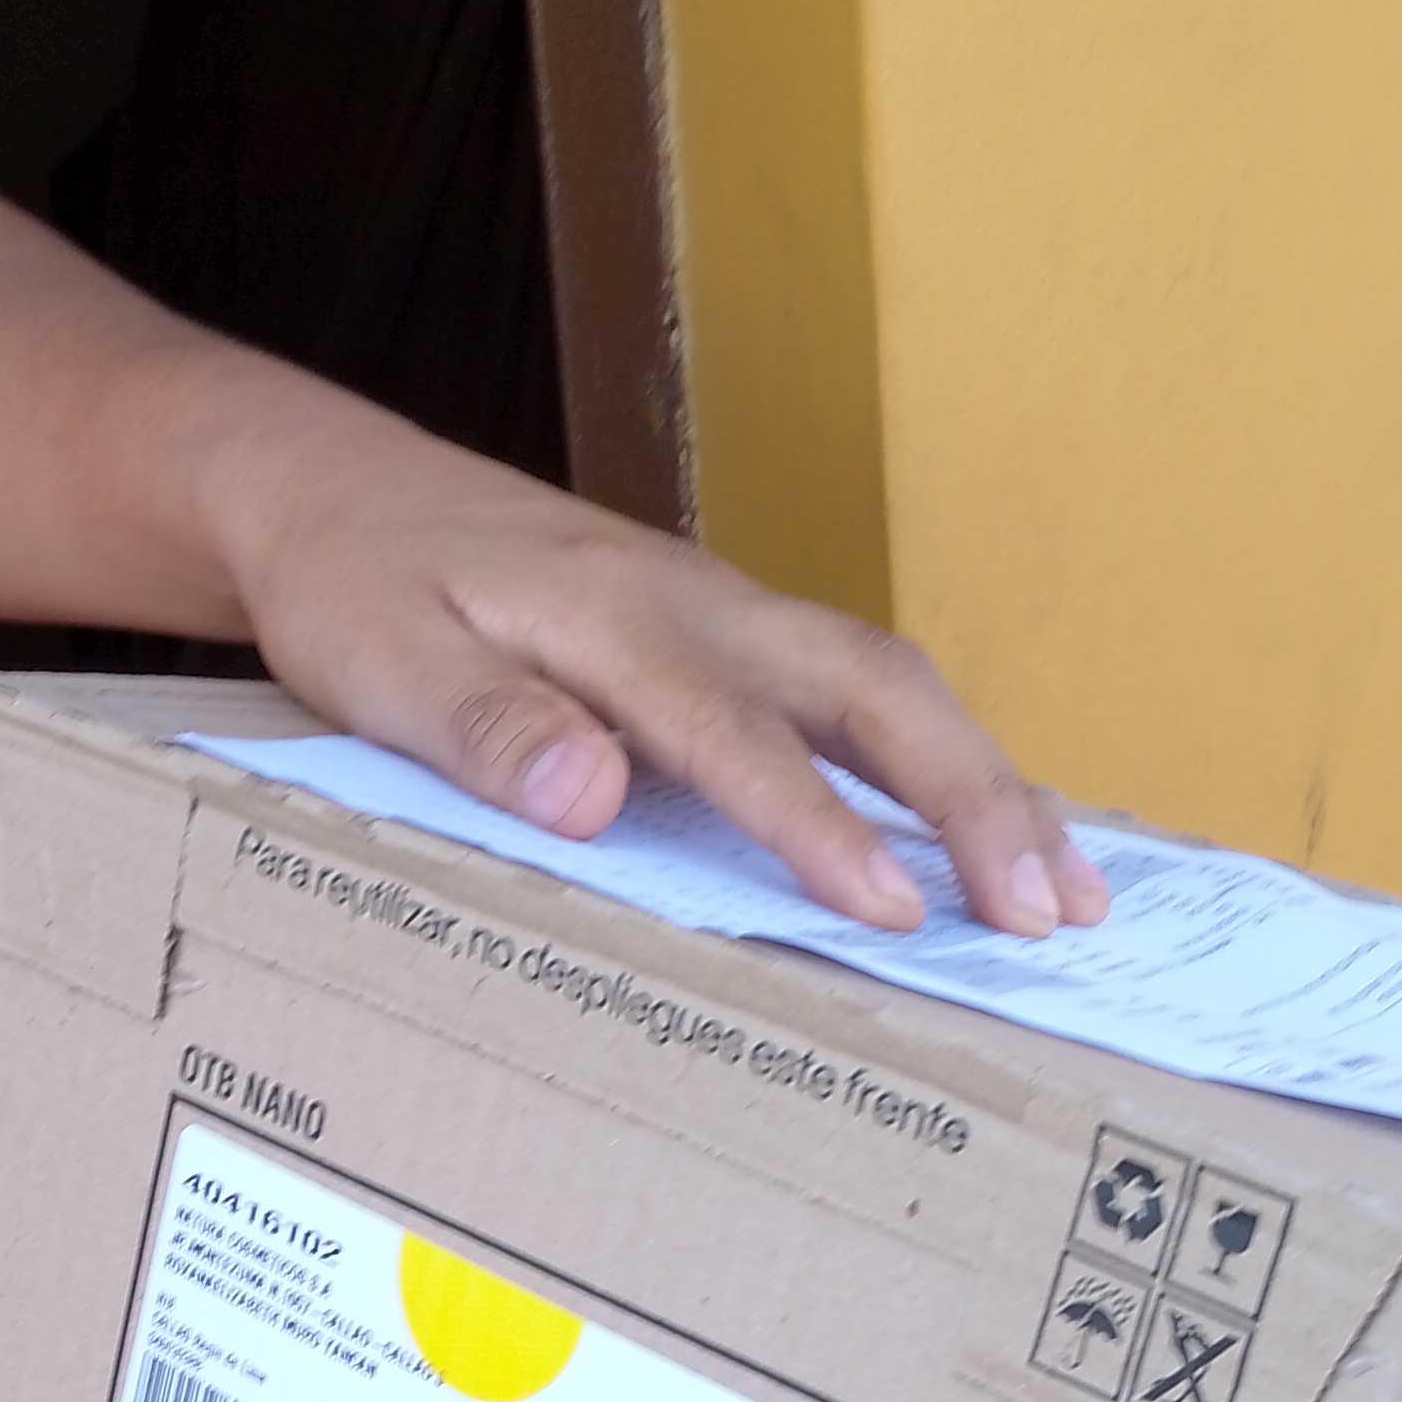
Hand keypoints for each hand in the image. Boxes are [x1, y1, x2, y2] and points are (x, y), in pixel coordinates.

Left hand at [225, 432, 1108, 941]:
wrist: (336, 492)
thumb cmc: (355, 585)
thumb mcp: (381, 662)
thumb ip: (485, 728)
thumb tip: (591, 793)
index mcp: (619, 621)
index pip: (741, 736)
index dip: (822, 828)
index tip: (896, 909)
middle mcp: (702, 607)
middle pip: (876, 689)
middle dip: (975, 796)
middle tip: (1047, 908)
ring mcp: (728, 616)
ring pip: (891, 686)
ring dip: (986, 779)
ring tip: (1065, 884)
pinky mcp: (727, 636)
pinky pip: (860, 692)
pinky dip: (942, 756)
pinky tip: (990, 825)